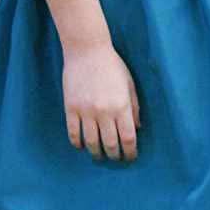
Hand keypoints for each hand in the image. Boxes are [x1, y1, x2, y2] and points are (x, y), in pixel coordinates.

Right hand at [62, 45, 140, 159]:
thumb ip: (134, 107)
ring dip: (96, 153)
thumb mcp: (129, 83)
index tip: (130, 157)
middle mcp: (104, 111)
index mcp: (122, 105)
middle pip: (110, 144)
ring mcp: (86, 111)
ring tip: (99, 156)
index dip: (130, 152)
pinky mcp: (71, 108)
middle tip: (115, 159)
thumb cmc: (112, 65)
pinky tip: (82, 146)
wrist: (87, 50)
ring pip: (91, 142)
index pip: (128, 138)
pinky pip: (73, 132)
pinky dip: (78, 143)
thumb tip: (138, 128)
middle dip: (114, 155)